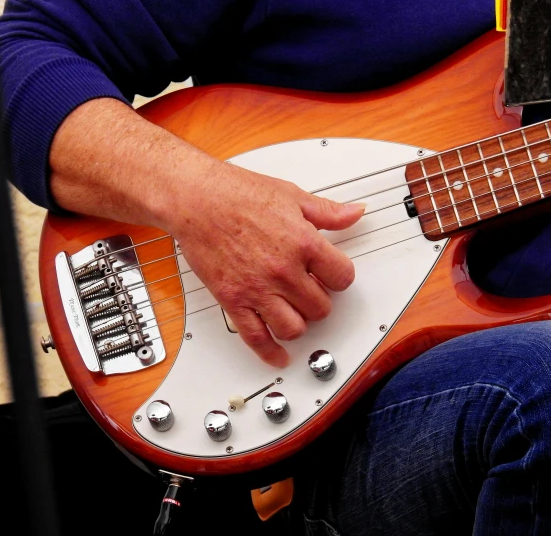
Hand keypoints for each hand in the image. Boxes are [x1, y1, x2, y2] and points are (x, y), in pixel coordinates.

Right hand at [163, 160, 364, 366]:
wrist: (196, 199)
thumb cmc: (237, 193)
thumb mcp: (292, 196)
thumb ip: (327, 212)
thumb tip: (354, 213)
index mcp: (304, 243)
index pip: (342, 277)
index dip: (340, 277)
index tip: (333, 276)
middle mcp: (284, 271)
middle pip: (321, 307)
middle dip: (319, 300)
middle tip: (312, 292)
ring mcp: (258, 289)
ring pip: (294, 328)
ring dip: (299, 323)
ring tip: (295, 312)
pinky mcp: (234, 301)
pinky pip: (256, 338)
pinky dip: (271, 353)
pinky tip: (279, 356)